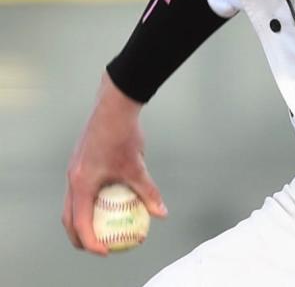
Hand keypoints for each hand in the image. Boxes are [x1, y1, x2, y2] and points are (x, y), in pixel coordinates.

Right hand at [62, 72, 166, 254]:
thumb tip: (161, 213)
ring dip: (82, 218)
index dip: (90, 241)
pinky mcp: (80, 161)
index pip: (80, 223)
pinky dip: (88, 201)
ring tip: (102, 227)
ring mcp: (74, 169)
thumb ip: (148, 192)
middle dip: (80, 236)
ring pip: (72, 202)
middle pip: (69, 217)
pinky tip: (108, 200)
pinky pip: (79, 189)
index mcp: (81, 184)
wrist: (113, 106)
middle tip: (99, 246)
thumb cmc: (124, 136)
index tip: (105, 251)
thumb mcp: (137, 167)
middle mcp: (72, 179)